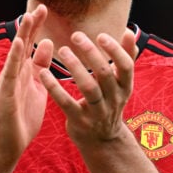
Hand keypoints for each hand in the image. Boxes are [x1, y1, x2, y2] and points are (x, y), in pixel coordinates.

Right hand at [0, 5, 52, 161]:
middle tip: (41, 7)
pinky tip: (20, 44)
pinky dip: (15, 57)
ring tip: (28, 18)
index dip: (36, 27)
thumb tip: (48, 43)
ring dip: (22, 36)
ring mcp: (8, 83)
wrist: (9, 147)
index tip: (45, 9)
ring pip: (15, 55)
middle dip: (31, 25)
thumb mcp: (38, 88)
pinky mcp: (5, 94)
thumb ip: (41, 67)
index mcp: (23, 73)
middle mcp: (14, 74)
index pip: (30, 45)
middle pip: (23, 44)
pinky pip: (10, 73)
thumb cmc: (22, 119)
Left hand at [39, 28, 137, 145]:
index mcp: (125, 87)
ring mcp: (97, 112)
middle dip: (90, 53)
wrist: (102, 140)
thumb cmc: (109, 102)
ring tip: (62, 50)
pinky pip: (66, 102)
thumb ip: (126, 57)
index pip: (126, 66)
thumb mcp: (121, 83)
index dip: (115, 50)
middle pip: (104, 74)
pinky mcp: (79, 121)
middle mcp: (114, 100)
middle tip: (75, 35)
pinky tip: (43, 73)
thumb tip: (129, 31)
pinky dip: (54, 87)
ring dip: (75, 67)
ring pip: (88, 87)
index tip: (100, 35)